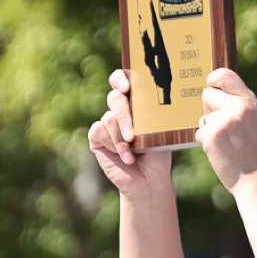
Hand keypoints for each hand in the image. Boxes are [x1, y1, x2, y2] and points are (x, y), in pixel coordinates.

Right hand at [87, 69, 167, 195]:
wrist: (149, 178)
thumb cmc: (158, 152)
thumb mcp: (160, 130)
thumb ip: (150, 115)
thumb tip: (151, 103)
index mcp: (135, 101)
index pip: (122, 79)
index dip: (120, 79)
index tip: (126, 87)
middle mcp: (119, 109)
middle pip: (114, 98)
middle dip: (124, 115)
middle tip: (132, 134)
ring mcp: (107, 123)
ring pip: (109, 118)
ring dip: (122, 138)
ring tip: (134, 152)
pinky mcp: (96, 137)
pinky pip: (98, 131)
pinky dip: (114, 145)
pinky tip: (125, 156)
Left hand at [193, 67, 256, 192]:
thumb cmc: (255, 152)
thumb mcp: (255, 121)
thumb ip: (240, 105)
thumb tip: (215, 90)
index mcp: (250, 102)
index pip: (225, 75)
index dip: (213, 79)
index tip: (210, 86)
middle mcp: (239, 107)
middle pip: (207, 94)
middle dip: (208, 109)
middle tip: (222, 126)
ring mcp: (225, 120)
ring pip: (203, 117)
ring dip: (209, 130)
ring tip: (227, 144)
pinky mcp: (213, 135)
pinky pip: (199, 132)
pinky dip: (206, 143)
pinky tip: (221, 152)